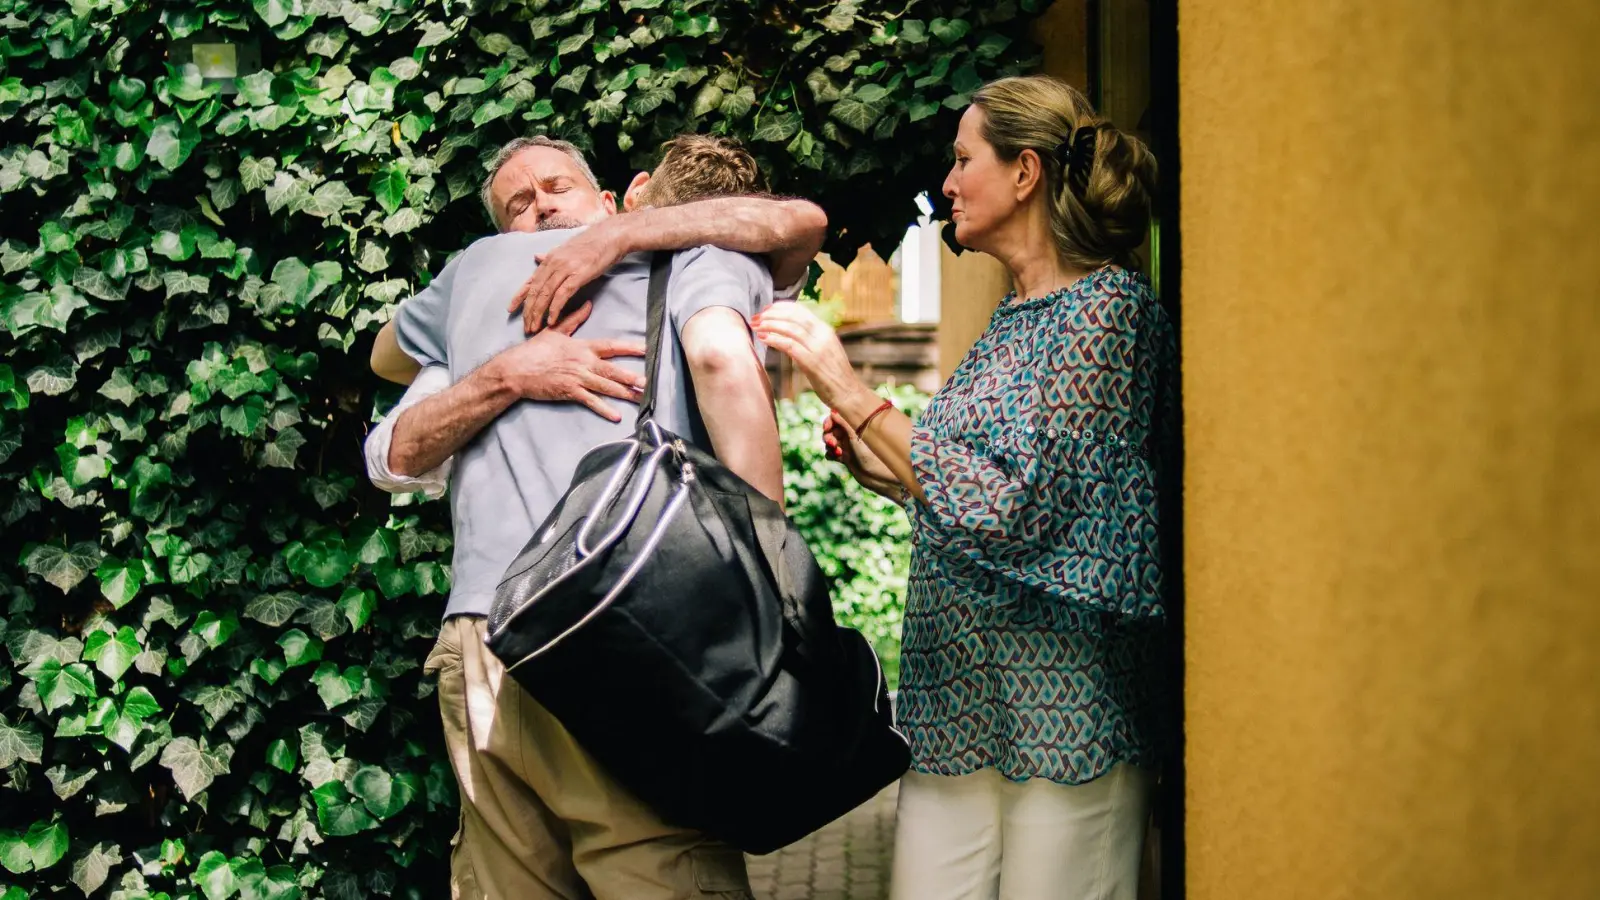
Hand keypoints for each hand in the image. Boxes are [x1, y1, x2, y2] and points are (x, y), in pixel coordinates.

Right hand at [489, 302, 645, 421]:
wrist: (517, 369)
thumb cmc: (534, 350)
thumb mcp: (555, 330)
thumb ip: (573, 319)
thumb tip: (588, 304)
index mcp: (582, 347)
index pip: (611, 346)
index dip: (629, 347)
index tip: (646, 349)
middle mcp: (583, 362)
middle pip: (612, 369)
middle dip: (631, 376)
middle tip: (648, 381)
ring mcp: (577, 378)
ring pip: (605, 386)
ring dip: (624, 392)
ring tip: (640, 397)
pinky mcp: (569, 392)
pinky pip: (590, 401)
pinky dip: (603, 409)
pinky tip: (616, 416)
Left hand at [508, 218, 633, 333]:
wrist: (609, 237)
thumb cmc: (591, 245)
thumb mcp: (565, 249)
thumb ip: (550, 257)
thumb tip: (537, 257)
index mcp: (549, 259)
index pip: (530, 281)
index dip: (519, 296)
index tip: (510, 310)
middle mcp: (553, 263)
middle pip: (536, 291)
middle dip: (529, 311)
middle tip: (526, 326)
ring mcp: (565, 269)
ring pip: (546, 294)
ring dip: (539, 313)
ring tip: (535, 327)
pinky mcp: (578, 275)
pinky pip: (561, 295)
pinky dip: (555, 309)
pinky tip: (552, 320)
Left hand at [751, 303, 865, 411]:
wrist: (849, 393)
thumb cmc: (834, 375)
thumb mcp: (824, 350)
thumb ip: (810, 340)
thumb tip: (788, 333)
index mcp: (825, 330)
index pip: (800, 310)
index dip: (780, 307)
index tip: (766, 309)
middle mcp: (822, 335)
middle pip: (793, 316)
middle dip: (771, 314)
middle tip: (755, 318)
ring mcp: (818, 348)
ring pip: (790, 328)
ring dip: (770, 325)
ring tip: (756, 326)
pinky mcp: (813, 363)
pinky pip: (790, 346)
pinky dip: (775, 339)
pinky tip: (764, 338)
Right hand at [823, 410, 902, 499]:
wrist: (877, 476)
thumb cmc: (871, 454)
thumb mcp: (855, 437)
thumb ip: (844, 423)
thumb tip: (833, 411)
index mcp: (856, 425)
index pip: (837, 418)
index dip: (830, 421)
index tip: (827, 427)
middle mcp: (851, 434)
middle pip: (832, 430)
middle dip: (828, 435)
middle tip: (831, 442)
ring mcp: (848, 446)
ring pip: (830, 441)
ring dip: (829, 445)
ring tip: (836, 451)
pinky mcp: (845, 457)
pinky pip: (831, 453)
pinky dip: (831, 454)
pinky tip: (836, 457)